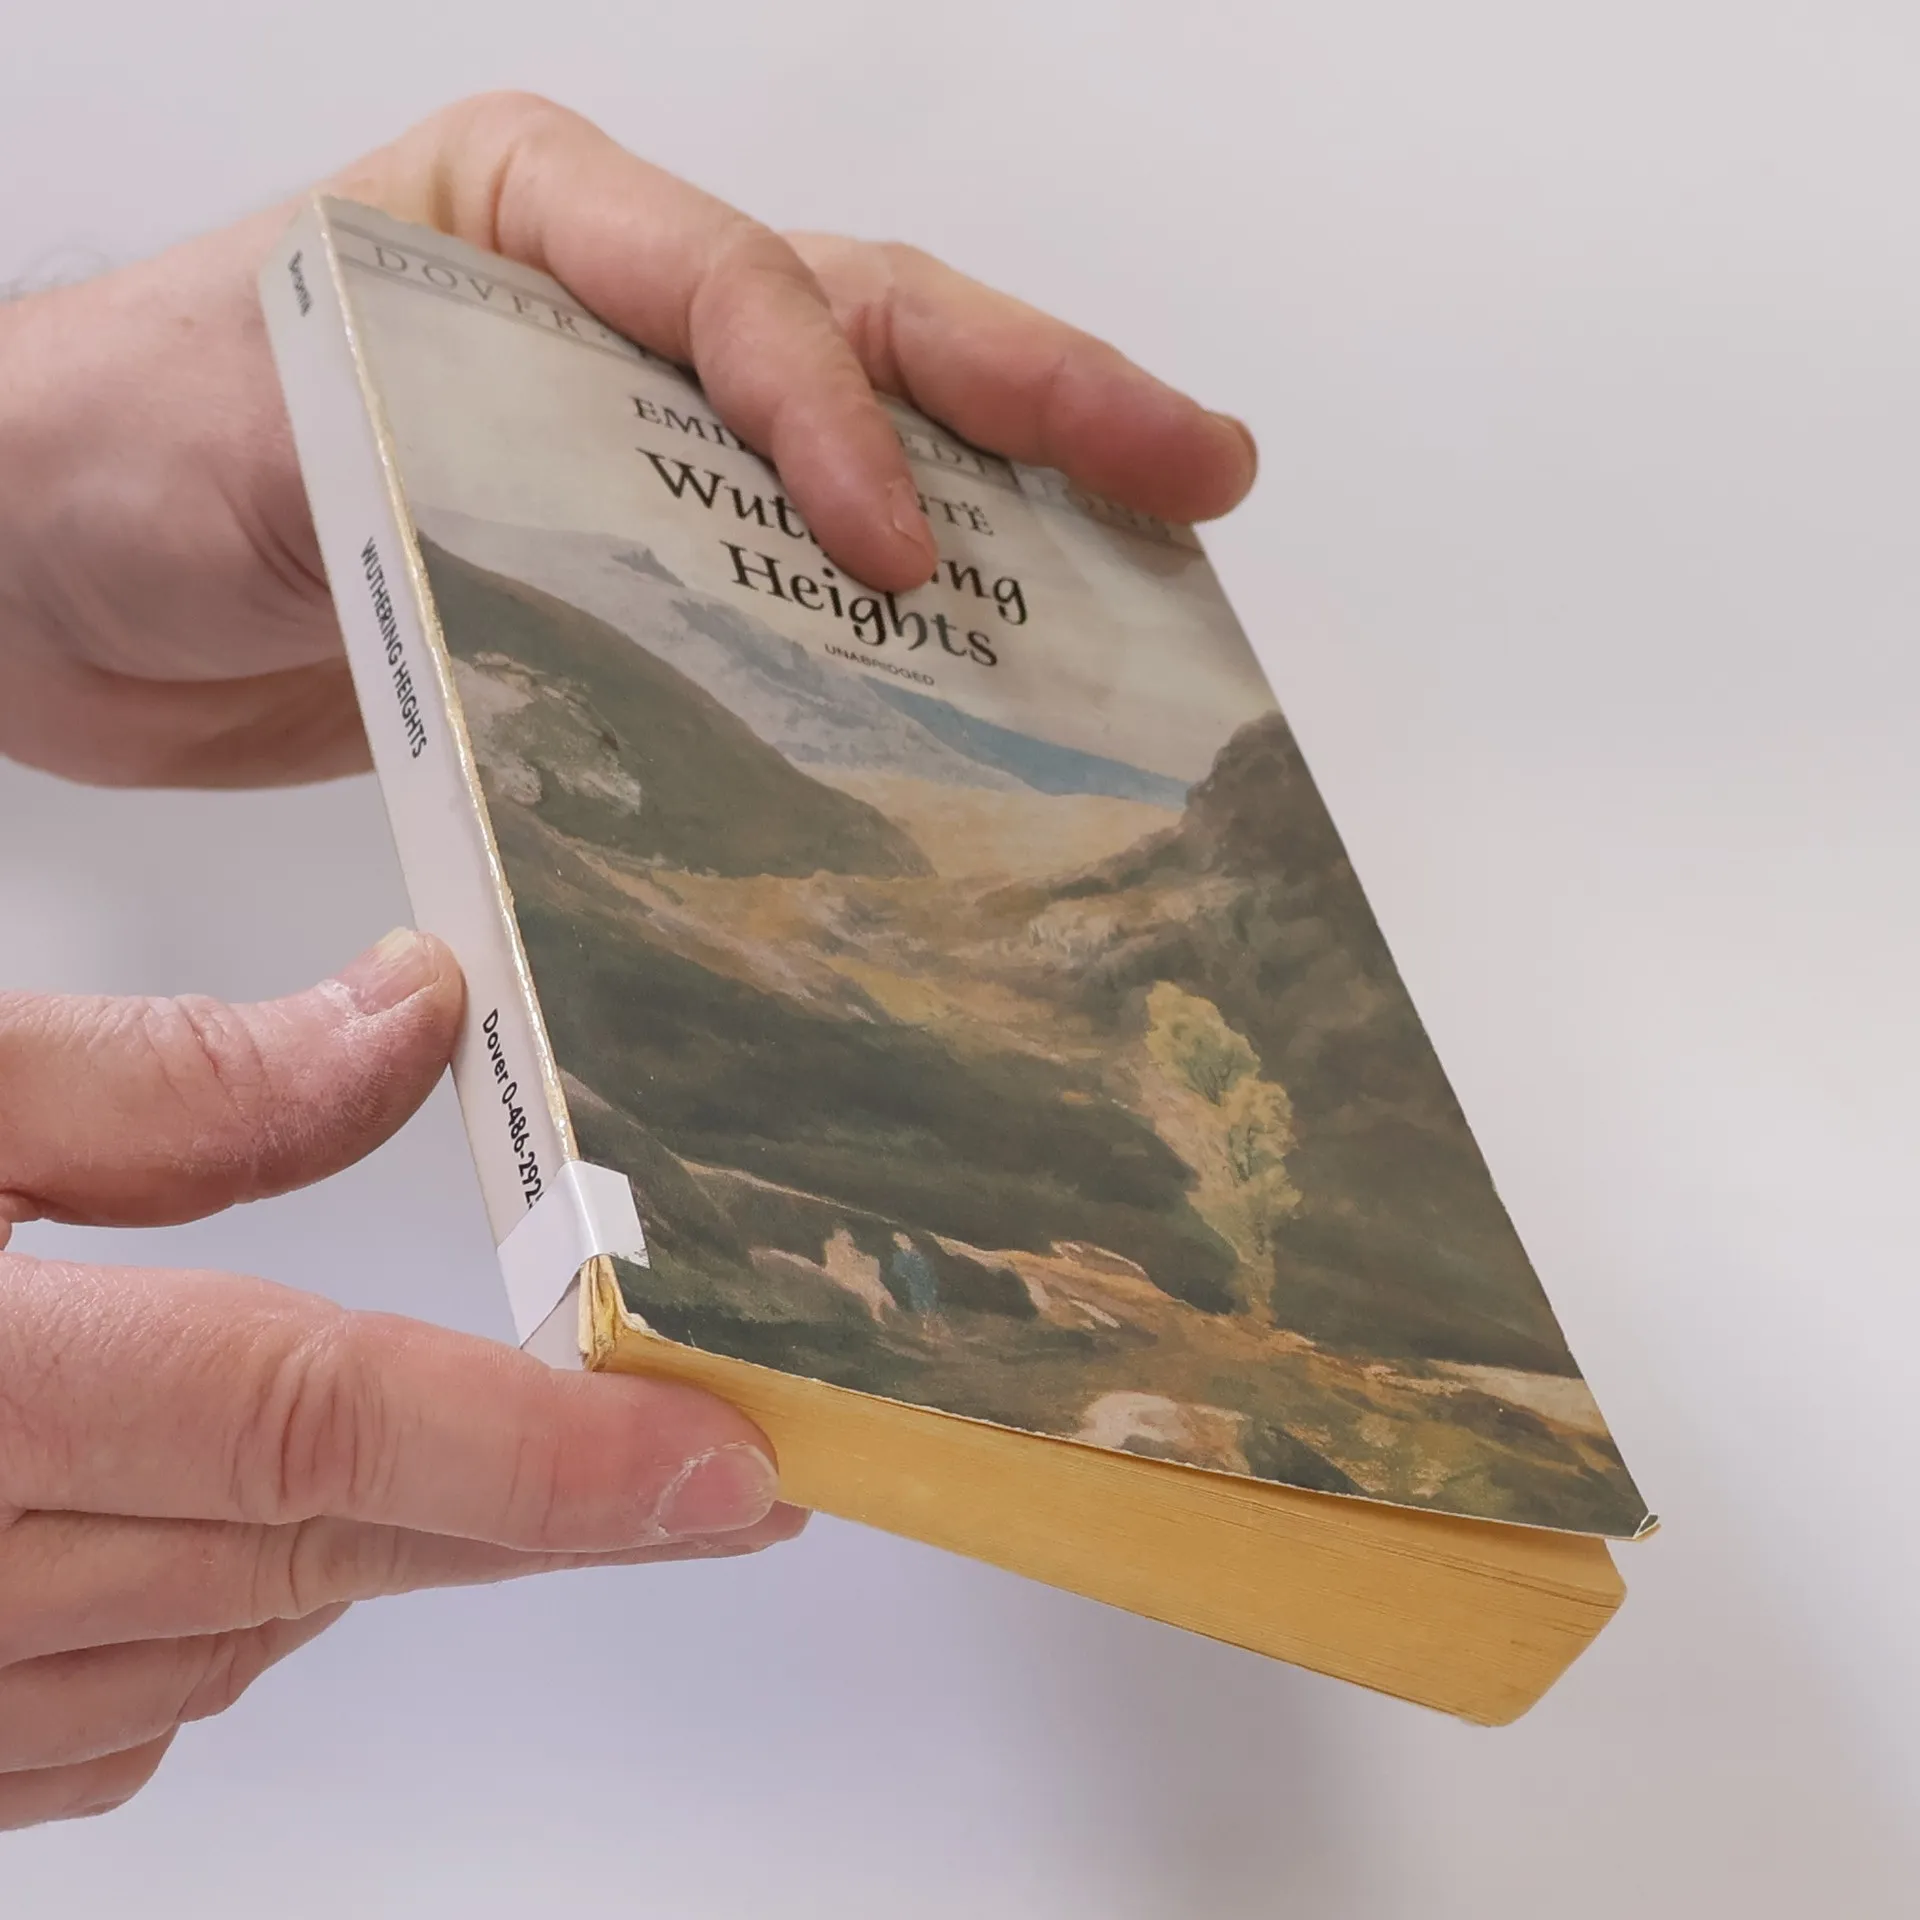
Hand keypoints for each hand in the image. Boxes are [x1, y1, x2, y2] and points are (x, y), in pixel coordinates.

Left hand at [0, 92, 1256, 788]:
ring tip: (1165, 552)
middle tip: (1195, 465)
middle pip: (872, 328)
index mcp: (531, 213)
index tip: (885, 557)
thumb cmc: (110, 455)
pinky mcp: (630, 574)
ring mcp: (635, 449)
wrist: (39, 583)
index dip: (828, 416)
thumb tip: (655, 584)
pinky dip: (912, 632)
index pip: (732, 287)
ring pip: (875, 448)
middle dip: (1045, 398)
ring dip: (1023, 505)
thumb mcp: (264, 407)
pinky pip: (801, 589)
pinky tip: (1006, 674)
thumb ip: (456, 453)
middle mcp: (610, 316)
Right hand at [0, 929, 800, 1828]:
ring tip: (491, 1462)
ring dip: (381, 1546)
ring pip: (230, 1637)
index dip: (547, 1460)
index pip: (309, 1424)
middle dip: (536, 1512)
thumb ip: (161, 1077)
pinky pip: (115, 1715)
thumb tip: (410, 1012)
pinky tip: (258, 1535)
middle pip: (309, 1540)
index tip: (734, 1477)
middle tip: (708, 1475)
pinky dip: (225, 1615)